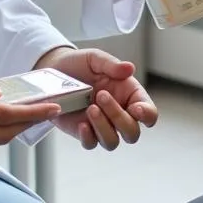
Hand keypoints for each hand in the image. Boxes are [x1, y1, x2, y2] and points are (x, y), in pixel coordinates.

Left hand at [36, 47, 157, 150]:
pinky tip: (82, 123)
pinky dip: (88, 137)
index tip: (136, 108)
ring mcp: (101, 125)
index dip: (147, 114)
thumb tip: (129, 68)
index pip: (148, 112)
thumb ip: (111, 65)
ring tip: (90, 108)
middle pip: (132, 132)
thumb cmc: (80, 64)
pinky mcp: (83, 132)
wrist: (54, 71)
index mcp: (129, 95)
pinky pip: (91, 144)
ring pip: (112, 142)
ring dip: (103, 127)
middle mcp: (118, 113)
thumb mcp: (95, 58)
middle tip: (101, 96)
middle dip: (119, 118)